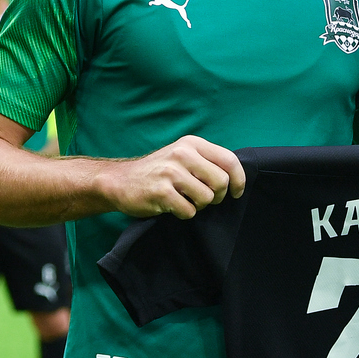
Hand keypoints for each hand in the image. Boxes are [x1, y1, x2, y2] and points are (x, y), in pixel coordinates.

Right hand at [93, 135, 244, 218]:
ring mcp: (171, 172)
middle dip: (216, 197)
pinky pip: (189, 211)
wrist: (119, 181)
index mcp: (192, 143)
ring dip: (198, 206)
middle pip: (221, 182)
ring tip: (184, 200)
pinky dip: (184, 213)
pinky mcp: (161, 191)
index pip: (229, 160)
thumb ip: (206, 161)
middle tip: (203, 199)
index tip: (236, 192)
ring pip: (206, 198)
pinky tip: (172, 206)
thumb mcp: (182, 156)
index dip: (239, 180)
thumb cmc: (158, 172)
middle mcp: (182, 154)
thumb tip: (236, 177)